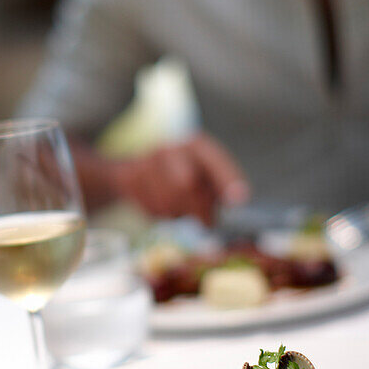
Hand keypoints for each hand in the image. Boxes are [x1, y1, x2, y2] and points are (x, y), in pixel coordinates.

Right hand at [107, 134, 249, 224]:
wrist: (133, 168)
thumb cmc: (179, 174)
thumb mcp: (203, 174)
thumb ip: (219, 187)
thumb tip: (235, 204)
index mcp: (196, 145)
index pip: (215, 160)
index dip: (227, 180)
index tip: (238, 200)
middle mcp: (172, 148)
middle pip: (186, 183)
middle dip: (198, 209)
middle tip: (207, 223)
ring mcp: (148, 160)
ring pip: (167, 201)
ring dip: (177, 214)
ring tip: (180, 210)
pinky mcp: (130, 176)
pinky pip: (150, 207)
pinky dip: (159, 214)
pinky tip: (160, 205)